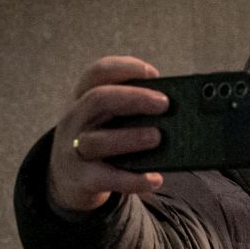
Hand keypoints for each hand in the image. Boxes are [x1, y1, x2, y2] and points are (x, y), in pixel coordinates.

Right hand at [48, 56, 168, 213]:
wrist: (70, 180)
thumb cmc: (102, 140)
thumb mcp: (108, 119)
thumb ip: (134, 111)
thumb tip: (179, 110)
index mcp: (84, 99)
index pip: (97, 73)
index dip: (124, 68)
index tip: (153, 74)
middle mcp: (76, 120)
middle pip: (98, 100)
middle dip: (133, 98)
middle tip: (164, 104)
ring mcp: (74, 149)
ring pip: (97, 140)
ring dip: (130, 137)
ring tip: (157, 137)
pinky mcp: (82, 178)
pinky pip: (107, 178)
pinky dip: (132, 179)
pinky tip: (155, 179)